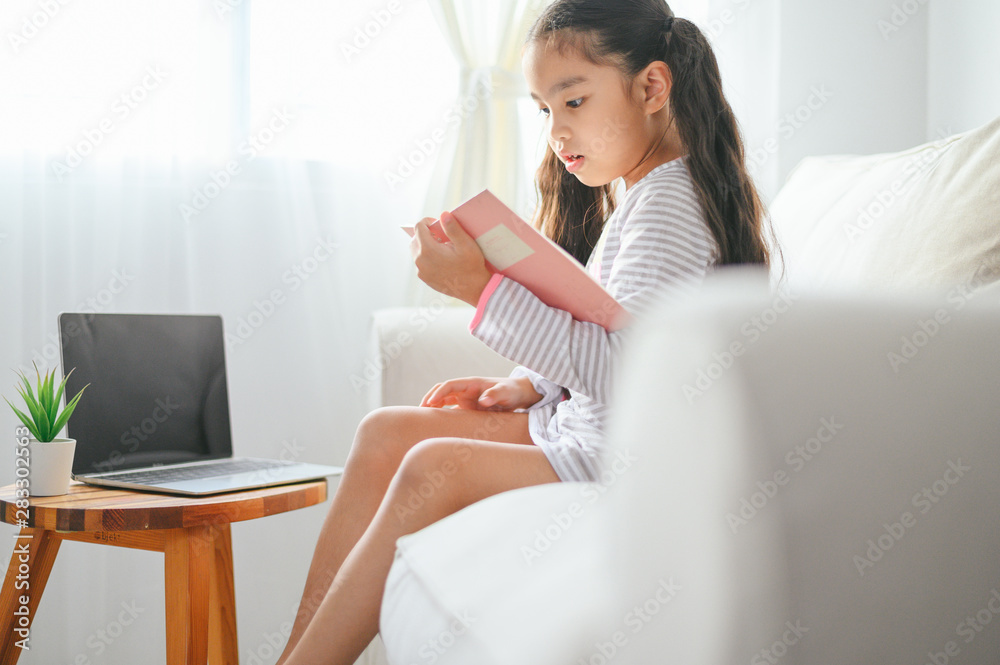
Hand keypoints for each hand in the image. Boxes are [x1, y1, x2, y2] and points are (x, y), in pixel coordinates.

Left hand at [410, 211, 492, 306]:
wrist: (475, 289)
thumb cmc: (472, 266)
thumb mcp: (466, 244)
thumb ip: (453, 228)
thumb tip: (443, 214)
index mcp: (428, 250)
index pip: (419, 228)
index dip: (427, 221)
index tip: (438, 222)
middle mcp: (420, 261)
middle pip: (414, 239)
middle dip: (425, 233)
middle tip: (440, 233)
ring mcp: (421, 271)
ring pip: (415, 251)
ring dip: (424, 244)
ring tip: (440, 245)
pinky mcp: (425, 278)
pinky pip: (420, 262)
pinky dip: (426, 256)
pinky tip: (440, 257)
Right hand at [420, 376, 543, 410]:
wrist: (520, 395)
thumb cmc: (513, 391)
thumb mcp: (507, 392)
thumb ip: (495, 395)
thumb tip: (483, 400)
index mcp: (472, 383)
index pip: (449, 385)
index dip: (438, 393)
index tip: (430, 403)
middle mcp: (466, 390)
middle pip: (442, 392)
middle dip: (429, 399)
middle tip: (418, 412)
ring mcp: (466, 399)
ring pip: (444, 401)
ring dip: (433, 408)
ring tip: (422, 420)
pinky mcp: (469, 408)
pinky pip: (452, 411)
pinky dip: (443, 416)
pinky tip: (437, 426)